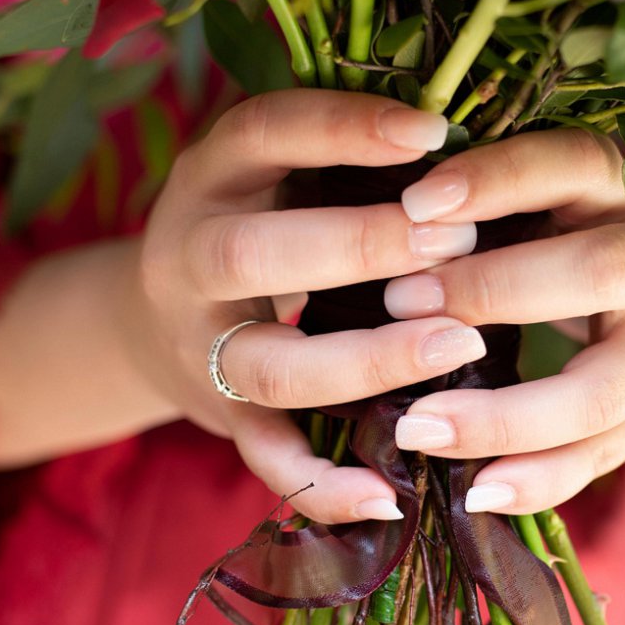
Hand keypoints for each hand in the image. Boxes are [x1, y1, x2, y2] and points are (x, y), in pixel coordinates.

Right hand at [129, 91, 488, 523]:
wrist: (154, 318)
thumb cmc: (262, 220)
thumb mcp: (279, 168)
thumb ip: (346, 156)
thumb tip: (471, 139)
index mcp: (212, 174)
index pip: (264, 132)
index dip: (344, 130)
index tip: (433, 132)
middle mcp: (189, 257)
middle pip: (251, 254)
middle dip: (359, 246)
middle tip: (456, 241)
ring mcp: (202, 346)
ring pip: (270, 367)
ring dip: (367, 359)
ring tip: (460, 345)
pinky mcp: (223, 418)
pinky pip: (269, 459)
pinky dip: (327, 486)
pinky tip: (393, 494)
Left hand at [381, 128, 624, 511]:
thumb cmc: (610, 244)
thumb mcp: (579, 201)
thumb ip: (508, 203)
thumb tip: (388, 213)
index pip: (570, 166)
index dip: (496, 181)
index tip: (414, 203)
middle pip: (591, 275)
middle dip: (489, 291)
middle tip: (397, 304)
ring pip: (593, 394)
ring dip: (501, 416)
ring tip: (417, 428)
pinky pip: (596, 459)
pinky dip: (536, 482)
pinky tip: (477, 492)